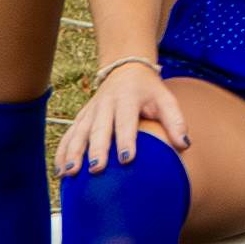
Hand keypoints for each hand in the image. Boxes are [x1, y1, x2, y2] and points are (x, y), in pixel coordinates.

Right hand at [55, 61, 179, 179]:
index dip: (127, 139)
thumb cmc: (149, 90)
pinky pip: (69, 135)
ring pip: (79, 133)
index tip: (128, 159)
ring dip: (73, 153)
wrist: (126, 70)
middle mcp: (105, 105)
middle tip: (96, 169)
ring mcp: (90, 111)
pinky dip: (62, 152)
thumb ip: (176, 121)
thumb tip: (185, 145)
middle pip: (99, 129)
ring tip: (70, 173)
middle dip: (96, 149)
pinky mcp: (81, 117)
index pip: (126, 121)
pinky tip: (59, 170)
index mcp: (128, 99)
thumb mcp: (166, 99)